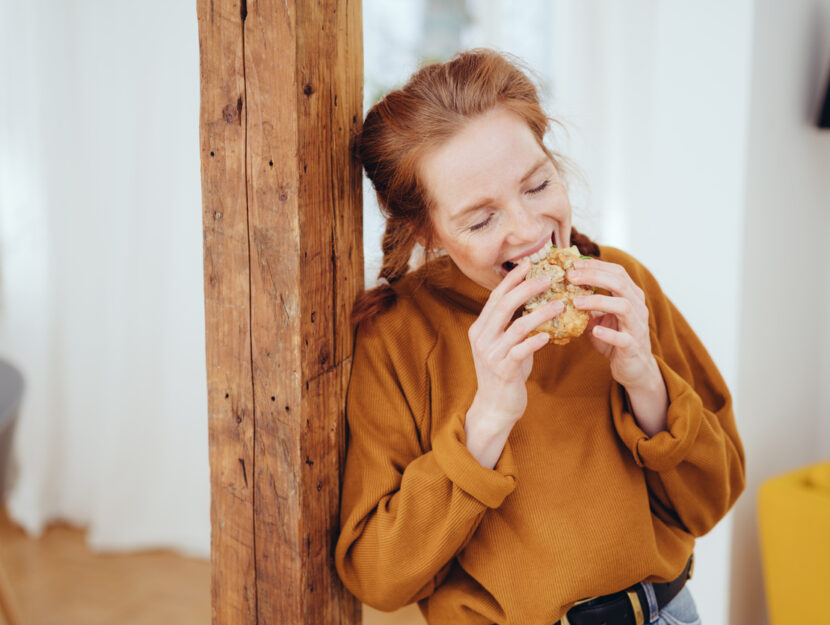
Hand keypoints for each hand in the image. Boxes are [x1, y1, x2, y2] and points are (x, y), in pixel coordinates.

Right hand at [467, 259, 563, 426]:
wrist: (495, 407)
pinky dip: (535, 341)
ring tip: (560, 304)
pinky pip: (521, 350)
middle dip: (527, 288)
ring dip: (540, 313)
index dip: (511, 279)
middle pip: (504, 305)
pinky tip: (549, 336)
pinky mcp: (503, 370)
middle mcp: (481, 338)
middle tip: (548, 278)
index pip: (495, 297)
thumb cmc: (505, 372)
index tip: (528, 264)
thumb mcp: (504, 344)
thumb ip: (512, 325)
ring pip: (516, 326)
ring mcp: (490, 354)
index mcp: (480, 328)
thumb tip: (535, 301)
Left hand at [566, 259, 659, 390]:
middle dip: (594, 276)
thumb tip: (562, 289)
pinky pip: (623, 338)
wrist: (634, 368)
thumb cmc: (615, 339)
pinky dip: (608, 333)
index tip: (573, 264)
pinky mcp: (633, 346)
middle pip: (620, 283)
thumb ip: (588, 304)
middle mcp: (637, 307)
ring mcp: (637, 326)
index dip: (596, 266)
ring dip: (598, 301)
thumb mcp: (600, 318)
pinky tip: (594, 330)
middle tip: (570, 277)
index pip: (617, 272)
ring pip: (624, 306)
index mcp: (631, 296)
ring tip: (576, 302)